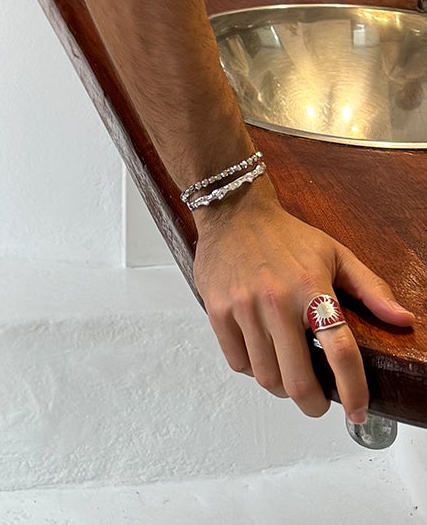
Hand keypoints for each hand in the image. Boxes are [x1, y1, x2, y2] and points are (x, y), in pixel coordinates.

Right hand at [193, 183, 413, 422]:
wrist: (232, 209)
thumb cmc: (286, 235)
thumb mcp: (335, 253)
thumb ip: (371, 289)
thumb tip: (403, 319)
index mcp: (311, 287)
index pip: (340, 351)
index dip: (353, 389)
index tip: (358, 411)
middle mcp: (276, 300)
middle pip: (298, 380)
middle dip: (313, 404)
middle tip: (317, 403)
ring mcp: (244, 306)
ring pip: (267, 377)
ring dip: (281, 387)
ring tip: (287, 374)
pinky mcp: (217, 310)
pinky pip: (238, 362)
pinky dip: (252, 369)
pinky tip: (261, 355)